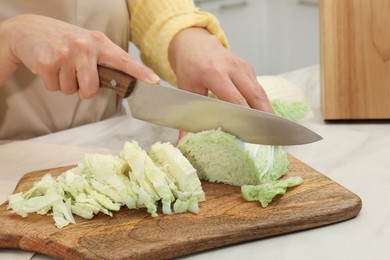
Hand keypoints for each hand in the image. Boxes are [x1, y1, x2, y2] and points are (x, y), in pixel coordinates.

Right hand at [0, 14, 159, 97]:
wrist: (28, 30)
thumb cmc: (64, 41)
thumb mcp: (87, 45)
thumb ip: (103, 61)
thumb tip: (119, 82)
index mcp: (98, 43)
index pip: (123, 60)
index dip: (140, 72)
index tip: (154, 81)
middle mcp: (84, 47)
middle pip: (91, 89)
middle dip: (83, 89)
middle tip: (75, 74)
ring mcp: (65, 54)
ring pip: (71, 91)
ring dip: (65, 84)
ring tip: (60, 65)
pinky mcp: (47, 62)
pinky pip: (55, 88)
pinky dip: (51, 82)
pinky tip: (49, 66)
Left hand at [168, 27, 273, 138]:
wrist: (195, 43)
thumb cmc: (189, 67)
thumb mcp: (185, 89)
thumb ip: (187, 116)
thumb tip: (185, 143)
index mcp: (215, 72)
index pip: (236, 99)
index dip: (245, 118)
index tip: (250, 134)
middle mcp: (233, 68)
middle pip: (255, 95)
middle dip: (264, 116)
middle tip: (270, 136)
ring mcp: (243, 66)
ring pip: (260, 92)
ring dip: (267, 111)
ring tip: (273, 130)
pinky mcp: (248, 68)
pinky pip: (258, 88)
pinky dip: (262, 103)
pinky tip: (264, 117)